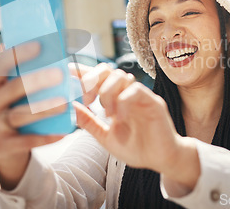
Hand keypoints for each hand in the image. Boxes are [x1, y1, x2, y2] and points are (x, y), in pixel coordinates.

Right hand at [0, 42, 66, 189]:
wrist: (9, 147)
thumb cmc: (18, 108)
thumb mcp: (19, 90)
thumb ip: (28, 71)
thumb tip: (46, 42)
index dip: (17, 54)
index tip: (39, 45)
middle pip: (10, 89)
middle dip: (35, 80)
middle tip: (59, 74)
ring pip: (19, 115)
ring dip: (44, 108)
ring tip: (65, 103)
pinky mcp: (4, 146)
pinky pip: (26, 141)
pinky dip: (45, 137)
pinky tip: (63, 132)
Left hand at [70, 63, 198, 187]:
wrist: (160, 160)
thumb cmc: (136, 148)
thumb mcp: (106, 136)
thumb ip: (90, 122)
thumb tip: (72, 107)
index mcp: (115, 99)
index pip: (98, 77)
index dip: (84, 72)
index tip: (68, 71)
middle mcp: (127, 93)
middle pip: (108, 70)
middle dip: (93, 80)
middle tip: (88, 99)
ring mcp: (140, 96)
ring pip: (121, 76)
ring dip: (107, 92)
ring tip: (107, 113)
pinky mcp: (153, 102)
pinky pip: (135, 91)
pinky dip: (123, 102)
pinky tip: (119, 118)